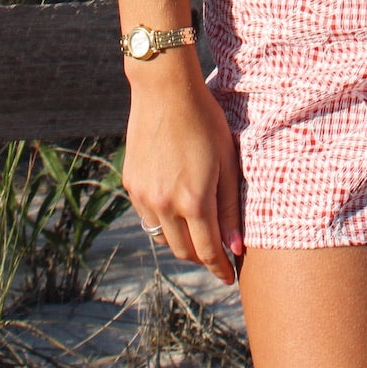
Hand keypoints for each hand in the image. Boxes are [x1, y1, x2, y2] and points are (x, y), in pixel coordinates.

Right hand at [122, 55, 242, 283]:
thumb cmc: (204, 120)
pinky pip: (147, 216)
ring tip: (197, 232)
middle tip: (216, 253)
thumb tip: (235, 246)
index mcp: (193, 200)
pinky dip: (162, 221)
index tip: (229, 278)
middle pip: (184, 251)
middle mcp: (164, 204)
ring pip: (163, 238)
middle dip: (202, 257)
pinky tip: (175, 207)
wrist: (164, 89)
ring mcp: (144, 195)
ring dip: (181, 241)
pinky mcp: (131, 184)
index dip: (220, 268)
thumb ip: (229, 207)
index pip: (208, 250)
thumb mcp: (227, 161)